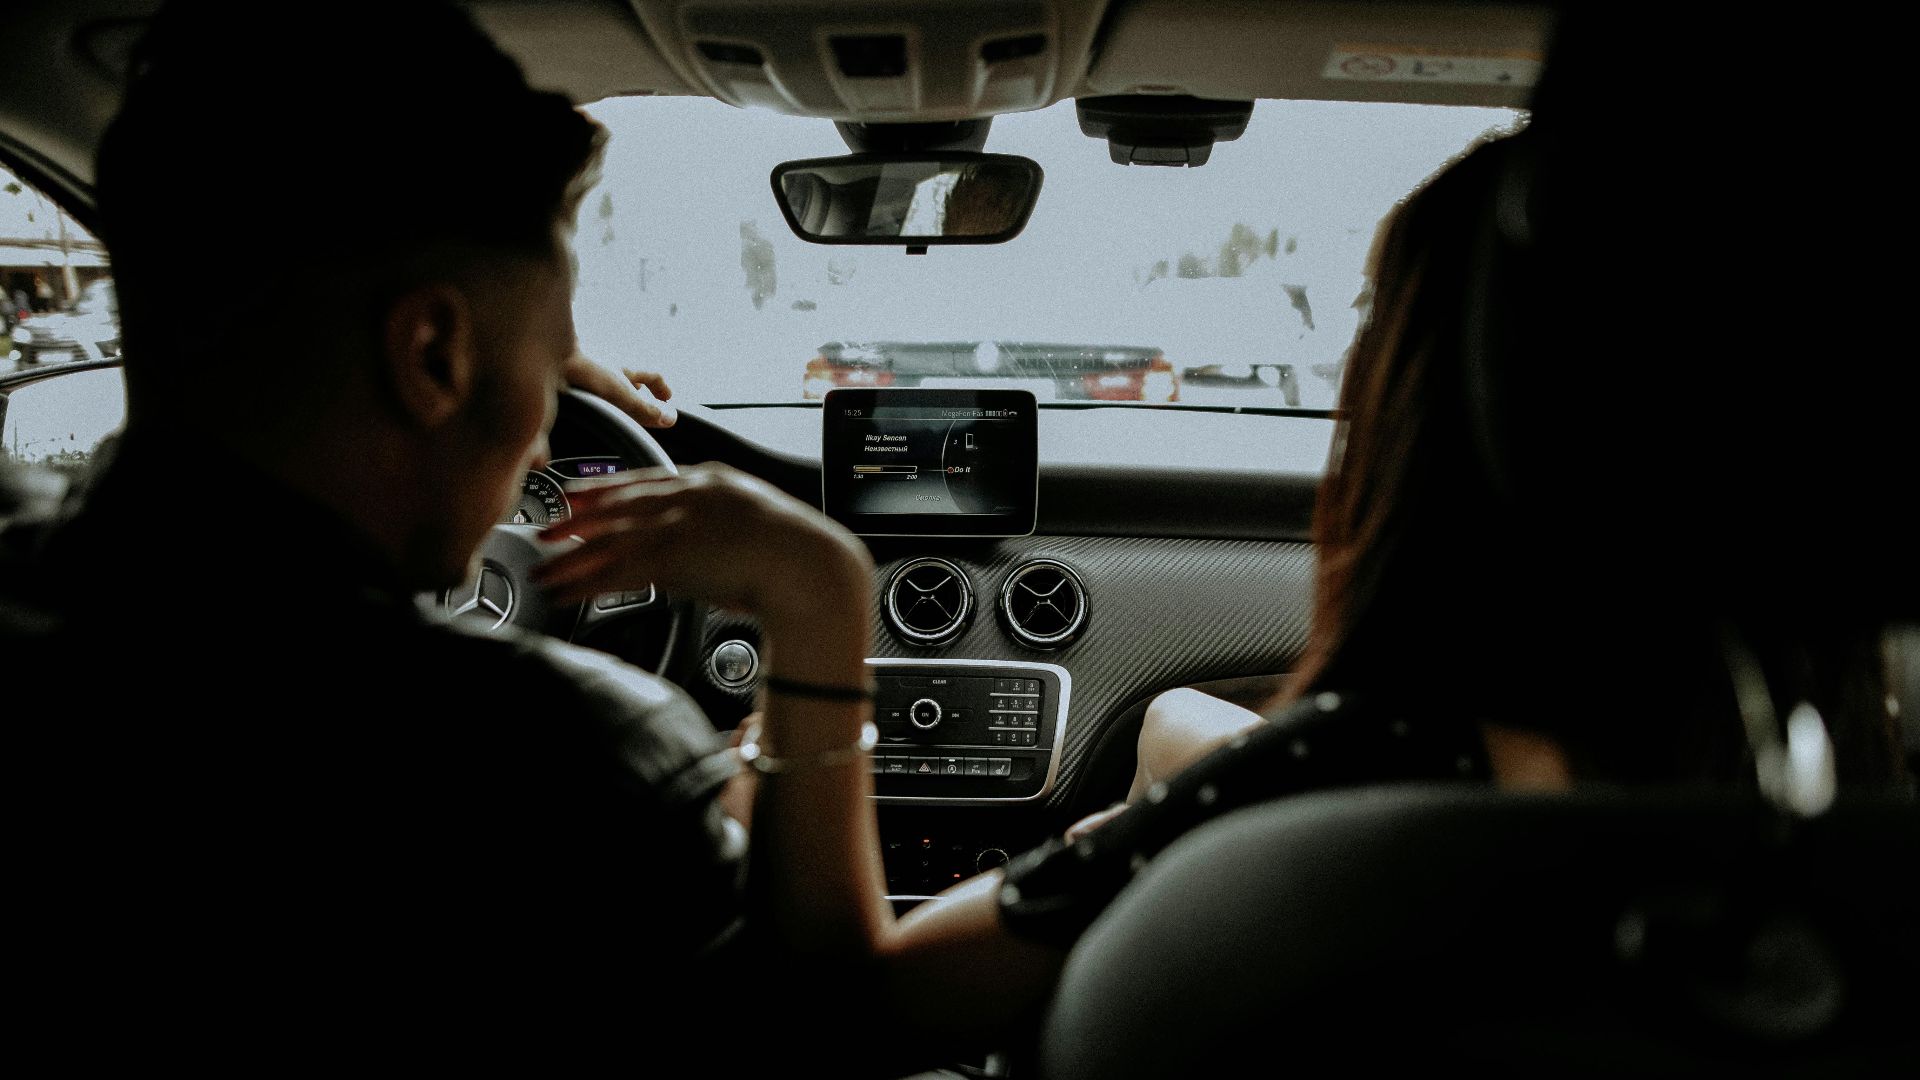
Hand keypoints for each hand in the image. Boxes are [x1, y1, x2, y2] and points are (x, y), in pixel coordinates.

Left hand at [532, 463, 871, 641]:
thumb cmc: (797, 557)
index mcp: (712, 483)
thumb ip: (722, 534)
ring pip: (611, 540)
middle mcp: (691, 497)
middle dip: (578, 520)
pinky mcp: (674, 557)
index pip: (647, 482)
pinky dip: (585, 583)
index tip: (578, 497)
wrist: (812, 569)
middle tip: (546, 530)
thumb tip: (701, 556)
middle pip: (620, 507)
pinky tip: (564, 591)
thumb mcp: (756, 529)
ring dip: (571, 558)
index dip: (607, 490)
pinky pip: (617, 571)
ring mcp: (681, 524)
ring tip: (543, 570)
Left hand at [564, 353, 677, 427]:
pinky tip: (578, 402)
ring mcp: (584, 365)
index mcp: (624, 367)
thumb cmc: (583, 369)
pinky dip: (587, 392)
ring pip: (605, 377)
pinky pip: (581, 381)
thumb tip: (670, 419)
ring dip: (613, 391)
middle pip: (628, 376)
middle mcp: (606, 363)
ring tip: (612, 406)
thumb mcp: (620, 394)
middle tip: (642, 404)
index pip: (651, 375)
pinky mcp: (564, 371)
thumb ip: (643, 409)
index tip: (668, 399)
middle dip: (637, 391)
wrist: (546, 352)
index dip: (661, 388)